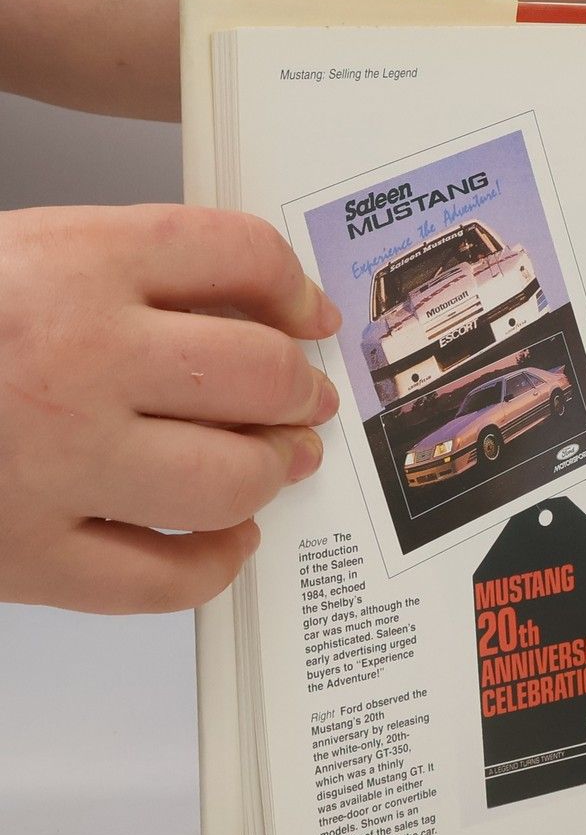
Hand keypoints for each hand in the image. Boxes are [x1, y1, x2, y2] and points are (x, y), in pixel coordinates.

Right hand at [0, 205, 340, 613]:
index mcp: (71, 265)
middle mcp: (76, 359)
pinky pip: (162, 579)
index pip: (238, 255)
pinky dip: (213, 565)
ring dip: (270, 473)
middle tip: (305, 400)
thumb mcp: (21, 255)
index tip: (307, 316)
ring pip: (229, 480)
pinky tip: (222, 542)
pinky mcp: (24, 555)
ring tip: (272, 463)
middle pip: (257, 373)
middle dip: (299, 391)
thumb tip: (259, 305)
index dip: (294, 287)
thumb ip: (129, 270)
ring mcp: (54, 464)